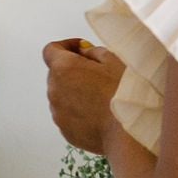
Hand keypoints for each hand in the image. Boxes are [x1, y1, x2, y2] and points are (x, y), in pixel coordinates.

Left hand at [44, 38, 122, 153]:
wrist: (126, 132)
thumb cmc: (122, 94)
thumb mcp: (114, 61)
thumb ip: (93, 52)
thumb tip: (84, 53)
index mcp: (64, 68)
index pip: (50, 50)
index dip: (65, 46)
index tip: (80, 49)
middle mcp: (54, 89)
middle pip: (57, 74)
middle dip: (74, 71)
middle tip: (98, 75)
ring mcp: (58, 112)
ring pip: (62, 96)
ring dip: (76, 92)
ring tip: (101, 98)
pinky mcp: (65, 130)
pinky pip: (68, 115)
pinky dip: (79, 111)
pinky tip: (99, 114)